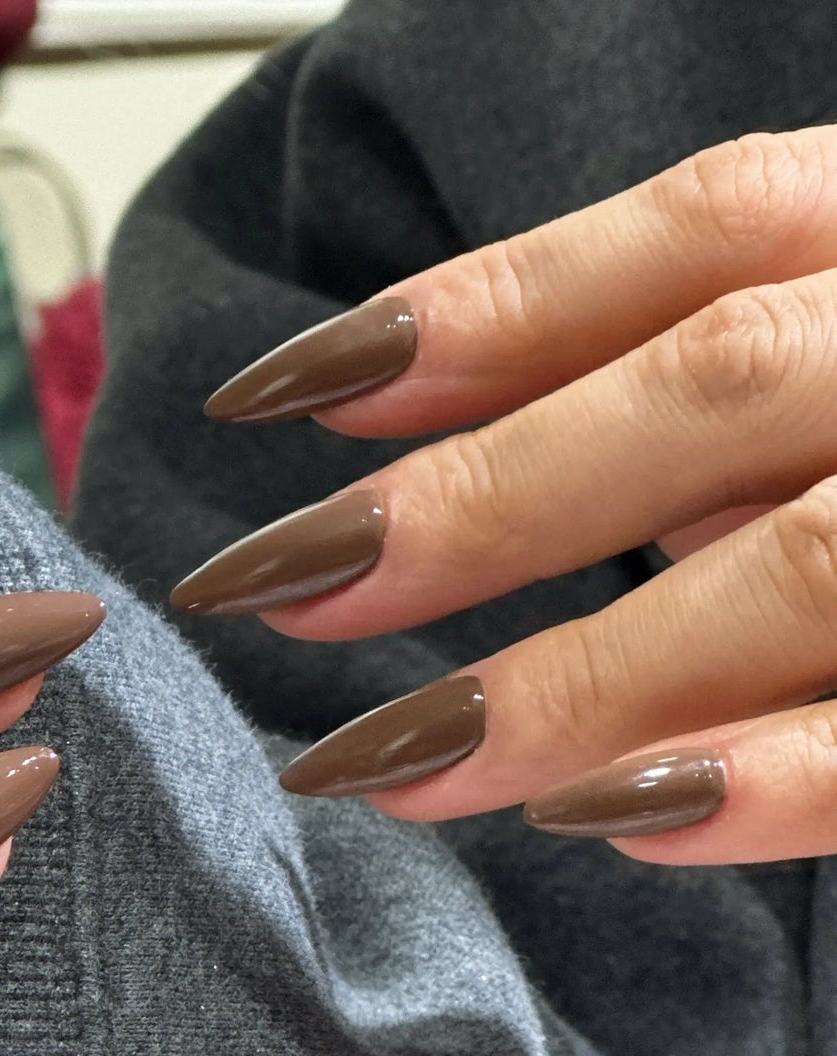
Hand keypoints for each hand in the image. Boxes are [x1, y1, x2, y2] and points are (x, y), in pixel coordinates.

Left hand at [177, 126, 836, 862]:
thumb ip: (672, 363)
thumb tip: (394, 400)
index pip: (696, 235)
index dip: (475, 313)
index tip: (276, 391)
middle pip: (720, 385)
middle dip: (480, 499)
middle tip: (274, 586)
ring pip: (812, 560)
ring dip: (587, 671)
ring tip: (398, 756)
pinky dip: (785, 777)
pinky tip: (627, 820)